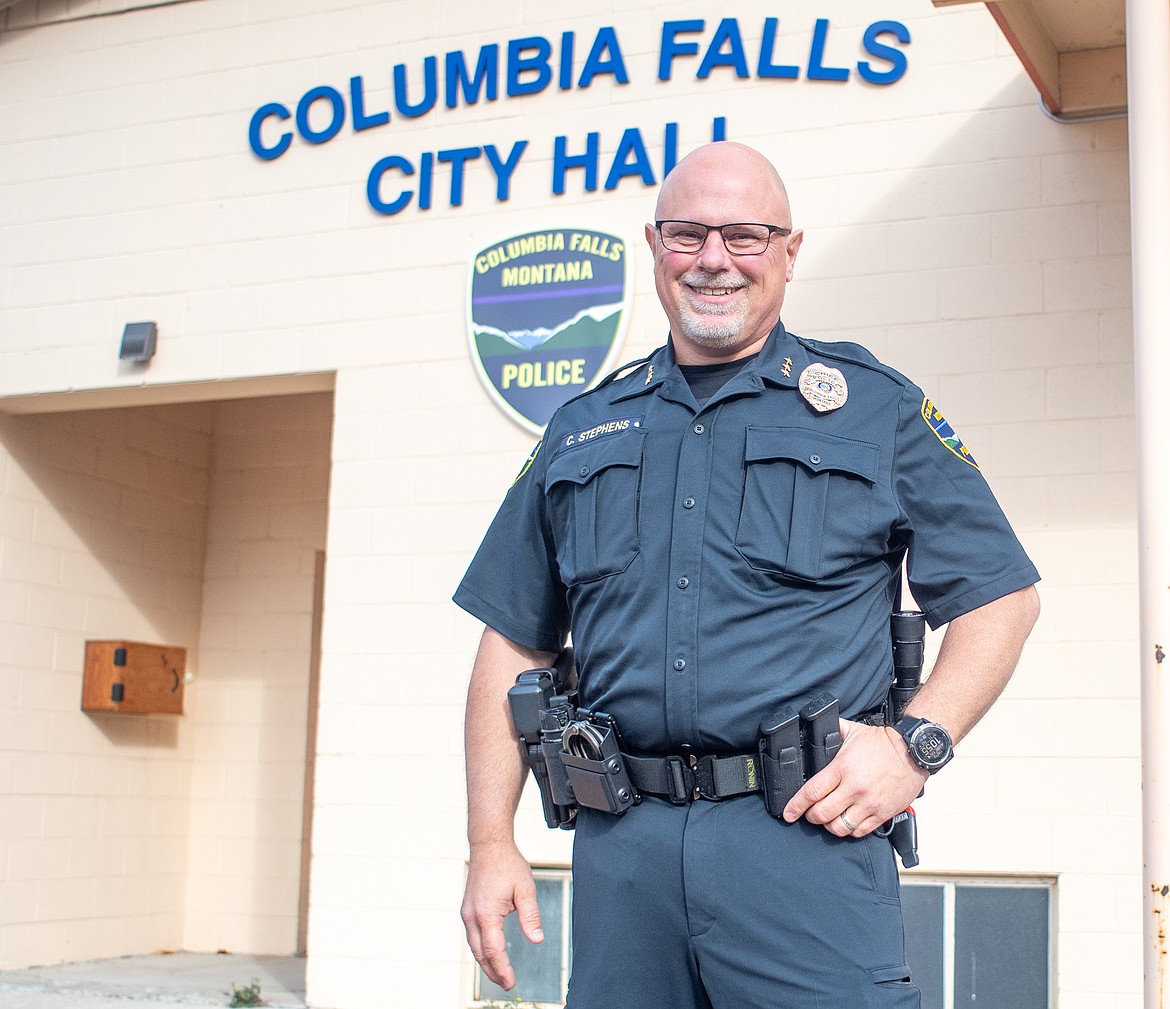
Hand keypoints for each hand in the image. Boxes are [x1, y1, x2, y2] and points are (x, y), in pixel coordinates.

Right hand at [460, 840, 543, 989]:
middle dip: (493, 971)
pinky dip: (480, 948)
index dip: (502, 969)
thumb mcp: (525, 889)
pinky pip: (472, 935)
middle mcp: (472, 915)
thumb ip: (531, 917)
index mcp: (486, 913)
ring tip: (499, 973)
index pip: (493, 950)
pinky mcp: (467, 908)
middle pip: (480, 953)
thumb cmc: (506, 863)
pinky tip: (489, 952)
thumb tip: (536, 939)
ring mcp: (467, 912)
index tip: (511, 982)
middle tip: (506, 984)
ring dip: (485, 962)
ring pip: (473, 946)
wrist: (488, 845)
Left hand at [782, 719, 928, 836]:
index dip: (796, 806)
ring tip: (827, 820)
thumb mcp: (852, 731)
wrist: (913, 752)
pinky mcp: (882, 813)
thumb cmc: (883, 743)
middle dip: (810, 817)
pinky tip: (846, 822)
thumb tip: (815, 726)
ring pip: (839, 827)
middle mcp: (854, 788)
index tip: (788, 813)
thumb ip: (833, 730)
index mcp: (842, 768)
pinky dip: (849, 830)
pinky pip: (860, 831)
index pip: (812, 792)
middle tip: (808, 814)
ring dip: (829, 826)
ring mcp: (869, 803)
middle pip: (822, 814)